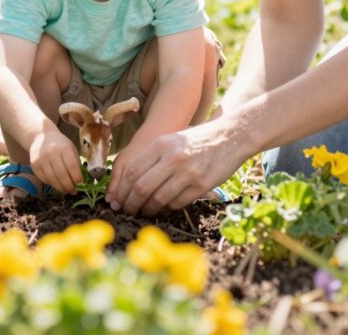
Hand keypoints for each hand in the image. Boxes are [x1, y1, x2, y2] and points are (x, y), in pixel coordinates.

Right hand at [28, 128, 82, 194]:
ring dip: (61, 188)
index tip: (81, 184)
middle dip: (69, 186)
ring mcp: (41, 159)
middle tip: (74, 191)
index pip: (72, 166)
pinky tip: (57, 184)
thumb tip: (81, 181)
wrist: (41, 137)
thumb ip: (76, 163)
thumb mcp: (71, 149)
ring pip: (52, 179)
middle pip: (62, 175)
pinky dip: (52, 184)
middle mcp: (51, 153)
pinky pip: (44, 179)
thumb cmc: (60, 144)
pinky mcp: (34, 165)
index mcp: (64, 148)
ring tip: (66, 190)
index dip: (77, 178)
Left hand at [106, 116, 247, 215]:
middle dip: (130, 204)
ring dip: (148, 209)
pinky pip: (177, 203)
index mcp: (161, 144)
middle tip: (126, 211)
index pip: (132, 172)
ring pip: (158, 199)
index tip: (117, 200)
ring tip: (144, 211)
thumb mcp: (171, 140)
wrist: (230, 136)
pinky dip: (167, 208)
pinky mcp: (201, 186)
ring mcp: (188, 173)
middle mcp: (173, 158)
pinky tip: (164, 207)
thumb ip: (152, 156)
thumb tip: (128, 181)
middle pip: (141, 188)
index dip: (121, 190)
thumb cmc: (196, 139)